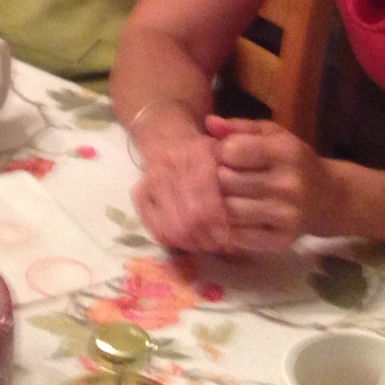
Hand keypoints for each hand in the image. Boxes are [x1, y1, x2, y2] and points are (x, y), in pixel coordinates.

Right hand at [131, 112, 233, 253]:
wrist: (166, 137)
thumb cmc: (204, 151)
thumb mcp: (225, 152)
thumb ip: (238, 176)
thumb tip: (246, 215)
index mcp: (197, 153)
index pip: (206, 198)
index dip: (217, 224)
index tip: (229, 239)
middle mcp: (171, 164)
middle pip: (189, 217)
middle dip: (206, 239)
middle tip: (219, 247)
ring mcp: (151, 179)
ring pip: (171, 227)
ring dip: (190, 243)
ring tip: (204, 246)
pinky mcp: (139, 193)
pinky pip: (154, 227)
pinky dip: (172, 241)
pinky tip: (186, 242)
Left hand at [207, 116, 336, 252]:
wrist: (330, 198)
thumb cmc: (295, 161)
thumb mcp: (273, 135)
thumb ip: (240, 128)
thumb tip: (209, 123)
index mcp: (285, 152)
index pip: (232, 150)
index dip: (222, 152)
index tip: (227, 155)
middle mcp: (288, 183)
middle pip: (227, 181)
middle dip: (219, 178)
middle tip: (225, 178)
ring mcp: (286, 214)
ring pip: (230, 210)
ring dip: (223, 204)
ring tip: (230, 197)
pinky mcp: (284, 239)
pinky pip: (241, 237)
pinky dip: (232, 229)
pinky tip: (238, 219)